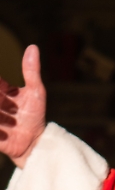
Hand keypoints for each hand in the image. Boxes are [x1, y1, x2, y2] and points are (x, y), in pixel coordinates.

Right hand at [0, 45, 46, 166]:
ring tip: (12, 120)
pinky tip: (6, 132)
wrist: (35, 142)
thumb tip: (33, 46)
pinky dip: (0, 130)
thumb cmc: (34, 115)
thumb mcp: (36, 92)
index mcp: (0, 89)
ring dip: (2, 115)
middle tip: (9, 102)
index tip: (3, 88)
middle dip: (0, 98)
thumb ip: (31, 71)